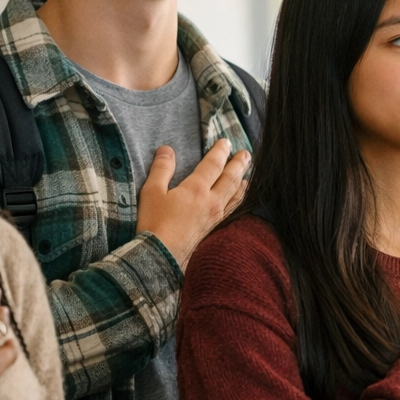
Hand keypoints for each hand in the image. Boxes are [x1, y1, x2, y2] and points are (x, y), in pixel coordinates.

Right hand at [135, 138, 250, 269]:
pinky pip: (232, 209)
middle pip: (230, 178)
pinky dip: (239, 199)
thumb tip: (167, 150)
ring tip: (248, 174)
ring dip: (242, 181)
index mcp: (196, 189)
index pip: (213, 165)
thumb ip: (161, 169)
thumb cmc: (154, 223)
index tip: (226, 142)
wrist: (160, 257)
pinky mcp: (213, 229)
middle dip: (238, 164)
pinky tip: (239, 199)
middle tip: (246, 153)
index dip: (220, 151)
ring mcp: (215, 216)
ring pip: (235, 195)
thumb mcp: (151, 192)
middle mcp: (211, 201)